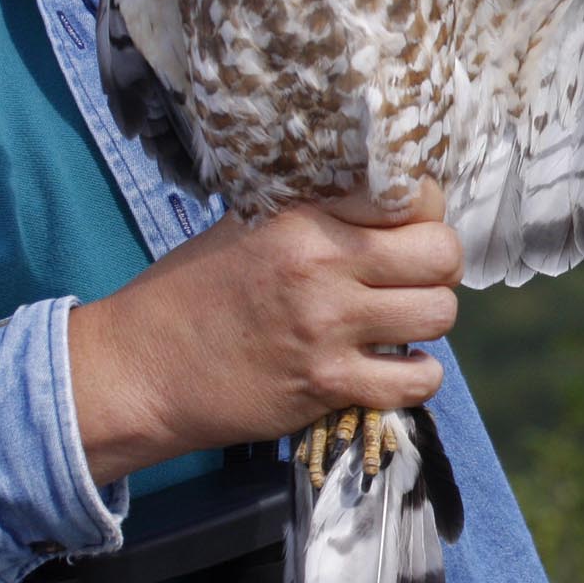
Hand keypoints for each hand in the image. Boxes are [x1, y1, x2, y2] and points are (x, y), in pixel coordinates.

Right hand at [68, 181, 460, 485]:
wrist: (141, 367)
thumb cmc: (193, 291)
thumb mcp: (249, 225)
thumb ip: (317, 210)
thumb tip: (387, 199)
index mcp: (304, 217)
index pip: (412, 197)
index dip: (423, 210)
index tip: (409, 225)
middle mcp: (322, 267)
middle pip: (442, 254)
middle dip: (438, 264)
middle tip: (415, 275)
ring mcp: (327, 328)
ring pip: (440, 314)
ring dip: (429, 318)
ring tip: (401, 320)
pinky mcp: (327, 385)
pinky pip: (418, 380)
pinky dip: (417, 375)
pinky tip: (394, 366)